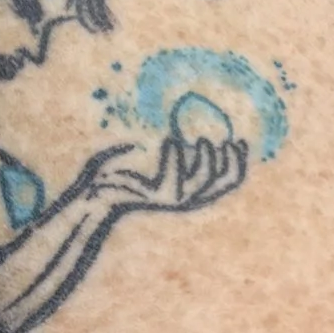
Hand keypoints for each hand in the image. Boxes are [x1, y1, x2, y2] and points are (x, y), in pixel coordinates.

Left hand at [94, 130, 250, 212]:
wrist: (94, 193)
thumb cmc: (121, 172)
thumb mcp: (150, 159)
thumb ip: (175, 150)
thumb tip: (191, 132)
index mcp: (189, 191)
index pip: (227, 181)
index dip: (238, 162)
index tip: (238, 140)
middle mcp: (187, 199)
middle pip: (224, 182)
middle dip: (230, 160)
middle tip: (225, 140)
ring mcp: (173, 200)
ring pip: (204, 179)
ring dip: (207, 157)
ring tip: (201, 138)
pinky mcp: (159, 197)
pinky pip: (175, 177)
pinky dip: (175, 156)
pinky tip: (170, 140)